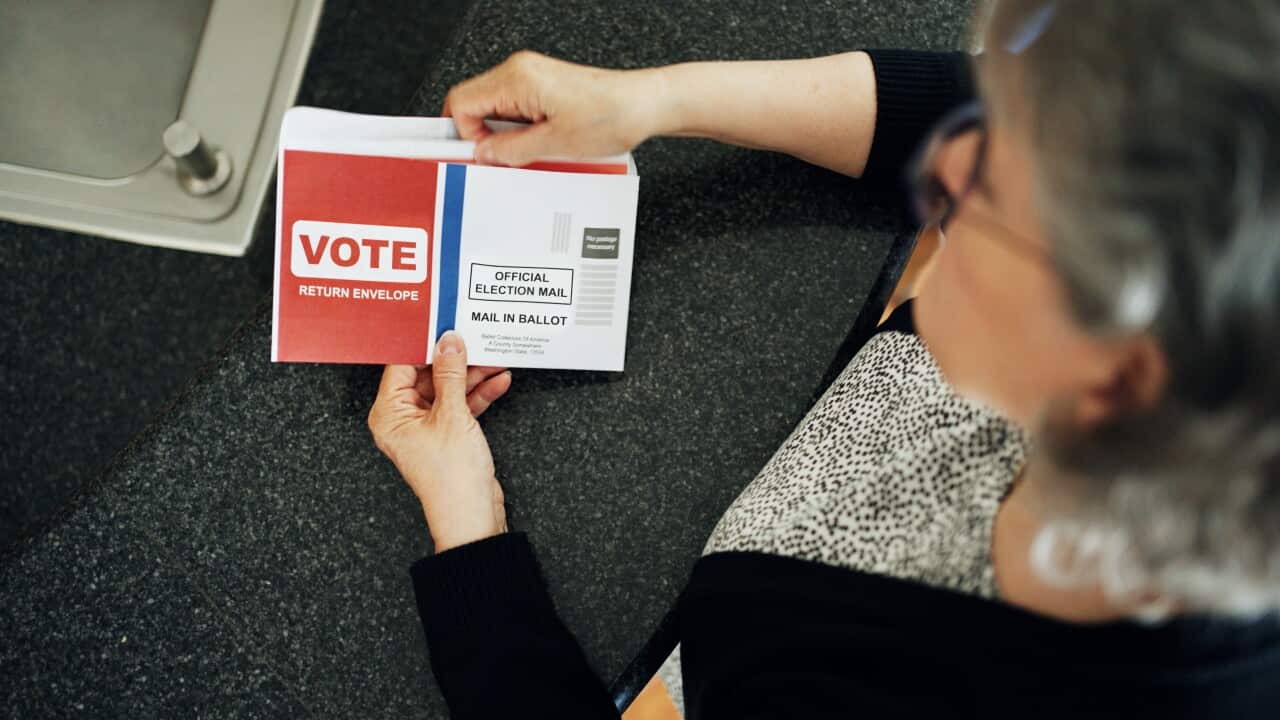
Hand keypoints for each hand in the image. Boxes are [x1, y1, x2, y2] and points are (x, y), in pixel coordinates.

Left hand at [368, 331, 512, 551]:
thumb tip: (449, 342)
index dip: (424, 345)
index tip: (444, 326)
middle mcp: (403, 419)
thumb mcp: (452, 415)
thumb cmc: (451, 477)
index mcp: (389, 413)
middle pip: (427, 375)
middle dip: (455, 359)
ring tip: (494, 357)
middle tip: (475, 338)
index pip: (401, 366)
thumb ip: (451, 373)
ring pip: (448, 389)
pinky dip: (479, 394)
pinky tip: (498, 380)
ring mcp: (426, 428)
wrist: (471, 516)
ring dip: (472, 375)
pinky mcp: (447, 435)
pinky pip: (461, 405)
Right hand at [442, 50, 668, 166]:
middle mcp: (520, 71)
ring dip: (503, 135)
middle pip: (475, 103)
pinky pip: (516, 108)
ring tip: (525, 154)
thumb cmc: (610, 116)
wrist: (644, 105)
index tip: (472, 157)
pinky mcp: (544, 86)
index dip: (462, 133)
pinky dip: (519, 130)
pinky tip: (536, 146)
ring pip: (495, 108)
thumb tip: (483, 154)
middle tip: (496, 161)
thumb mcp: (554, 144)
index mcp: (517, 78)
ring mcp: (533, 77)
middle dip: (481, 135)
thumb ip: (510, 150)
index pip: (462, 101)